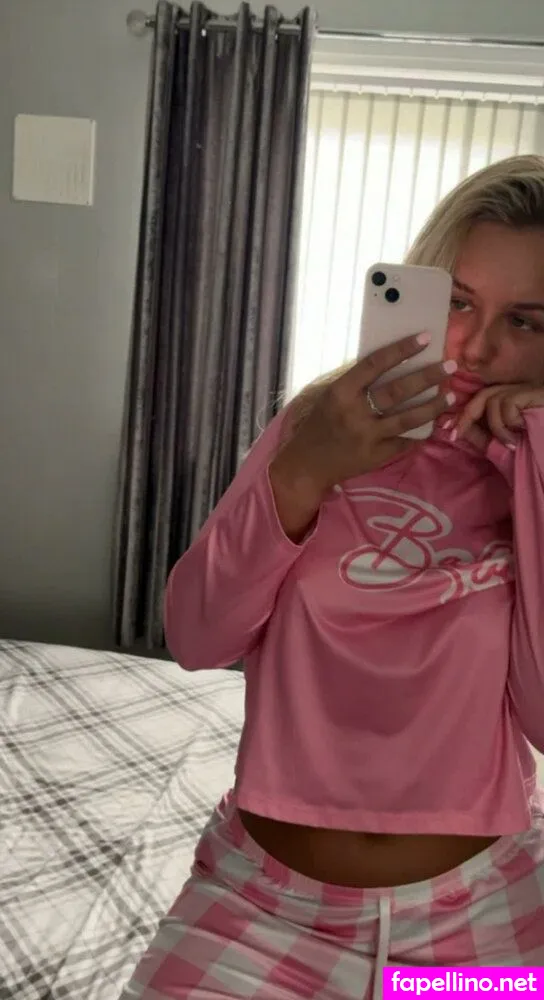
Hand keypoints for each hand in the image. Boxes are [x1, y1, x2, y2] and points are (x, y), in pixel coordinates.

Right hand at [272, 333, 455, 498]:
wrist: (307, 464)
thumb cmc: (320, 425)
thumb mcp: (332, 397)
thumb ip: (357, 384)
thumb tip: (393, 364)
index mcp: (341, 392)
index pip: (375, 364)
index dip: (402, 349)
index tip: (424, 338)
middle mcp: (355, 412)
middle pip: (398, 390)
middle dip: (427, 377)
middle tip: (450, 366)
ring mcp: (367, 436)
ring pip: (408, 418)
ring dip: (433, 406)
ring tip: (450, 395)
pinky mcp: (376, 456)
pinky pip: (404, 441)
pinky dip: (420, 432)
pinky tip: (434, 424)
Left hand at [453, 384, 543, 451]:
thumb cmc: (535, 453)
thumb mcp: (501, 446)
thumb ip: (482, 436)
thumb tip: (457, 427)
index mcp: (510, 405)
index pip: (481, 401)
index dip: (463, 413)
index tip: (447, 430)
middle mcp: (519, 394)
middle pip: (484, 394)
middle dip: (467, 415)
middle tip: (456, 433)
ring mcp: (528, 392)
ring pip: (493, 399)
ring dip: (496, 426)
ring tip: (511, 444)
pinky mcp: (534, 393)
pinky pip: (507, 402)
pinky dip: (508, 422)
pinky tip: (521, 434)